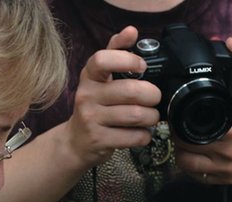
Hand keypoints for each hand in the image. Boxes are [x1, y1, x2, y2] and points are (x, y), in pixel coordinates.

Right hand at [66, 26, 161, 166]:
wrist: (76, 141)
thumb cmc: (94, 105)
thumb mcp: (100, 78)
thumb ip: (116, 52)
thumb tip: (131, 30)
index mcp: (90, 76)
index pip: (104, 60)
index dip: (128, 60)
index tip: (142, 65)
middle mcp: (87, 95)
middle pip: (130, 91)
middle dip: (152, 95)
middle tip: (155, 98)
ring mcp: (91, 119)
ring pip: (136, 115)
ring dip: (152, 117)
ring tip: (151, 116)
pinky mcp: (99, 140)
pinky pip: (133, 136)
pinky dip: (145, 135)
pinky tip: (142, 132)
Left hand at [173, 37, 231, 184]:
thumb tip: (231, 43)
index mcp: (231, 128)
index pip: (188, 130)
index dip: (176, 123)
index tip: (175, 115)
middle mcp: (228, 151)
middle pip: (184, 149)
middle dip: (176, 137)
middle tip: (177, 127)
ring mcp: (229, 168)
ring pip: (188, 166)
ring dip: (181, 154)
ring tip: (183, 141)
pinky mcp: (230, 179)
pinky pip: (200, 178)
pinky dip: (192, 168)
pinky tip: (193, 156)